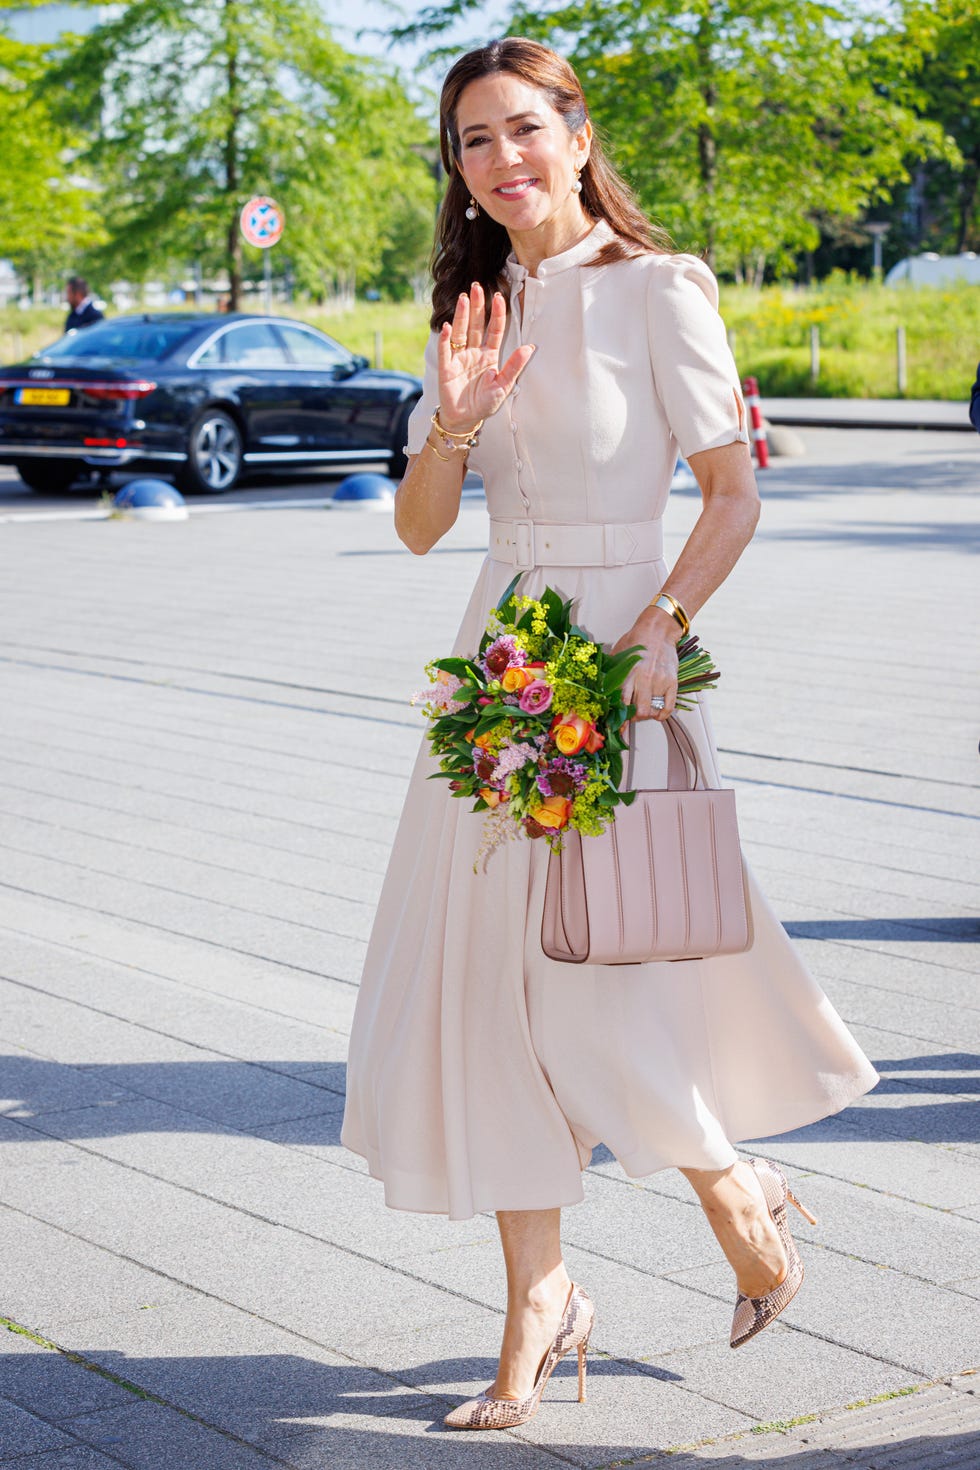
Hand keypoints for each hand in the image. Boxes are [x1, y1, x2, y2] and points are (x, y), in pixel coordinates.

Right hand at [437, 283, 534, 431]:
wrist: (465, 419)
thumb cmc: (484, 403)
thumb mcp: (504, 386)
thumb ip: (515, 366)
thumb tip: (530, 348)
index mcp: (489, 355)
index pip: (494, 330)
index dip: (496, 314)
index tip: (498, 297)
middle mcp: (474, 352)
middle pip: (475, 325)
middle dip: (476, 306)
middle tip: (476, 286)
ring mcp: (459, 358)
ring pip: (461, 332)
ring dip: (461, 315)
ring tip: (462, 298)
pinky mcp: (446, 367)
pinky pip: (445, 350)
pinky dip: (446, 339)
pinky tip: (448, 328)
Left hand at [613, 608, 678, 722]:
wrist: (657, 630)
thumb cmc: (636, 641)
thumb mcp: (617, 656)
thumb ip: (610, 673)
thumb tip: (601, 691)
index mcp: (627, 674)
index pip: (621, 704)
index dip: (619, 719)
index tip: (617, 728)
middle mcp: (643, 679)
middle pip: (638, 712)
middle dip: (634, 719)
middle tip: (632, 717)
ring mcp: (659, 681)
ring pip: (652, 710)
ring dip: (647, 715)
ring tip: (644, 710)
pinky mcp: (672, 681)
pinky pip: (668, 707)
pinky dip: (663, 715)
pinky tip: (658, 714)